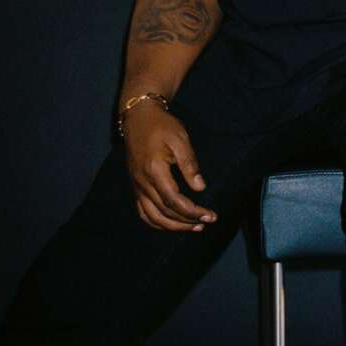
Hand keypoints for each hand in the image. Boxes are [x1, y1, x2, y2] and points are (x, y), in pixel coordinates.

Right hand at [122, 102, 217, 230]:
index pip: (174, 201)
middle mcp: (143, 183)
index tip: (210, 215)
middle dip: (187, 221)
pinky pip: (143, 212)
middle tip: (206, 221)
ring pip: (152, 217)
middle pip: (165, 212)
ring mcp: (137, 186)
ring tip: (193, 227)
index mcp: (154, 171)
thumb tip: (200, 188)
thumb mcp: (180, 139)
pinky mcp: (135, 186)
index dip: (193, 212)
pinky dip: (157, 222)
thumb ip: (190, 165)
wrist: (138, 118)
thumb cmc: (162, 126)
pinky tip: (171, 223)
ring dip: (173, 226)